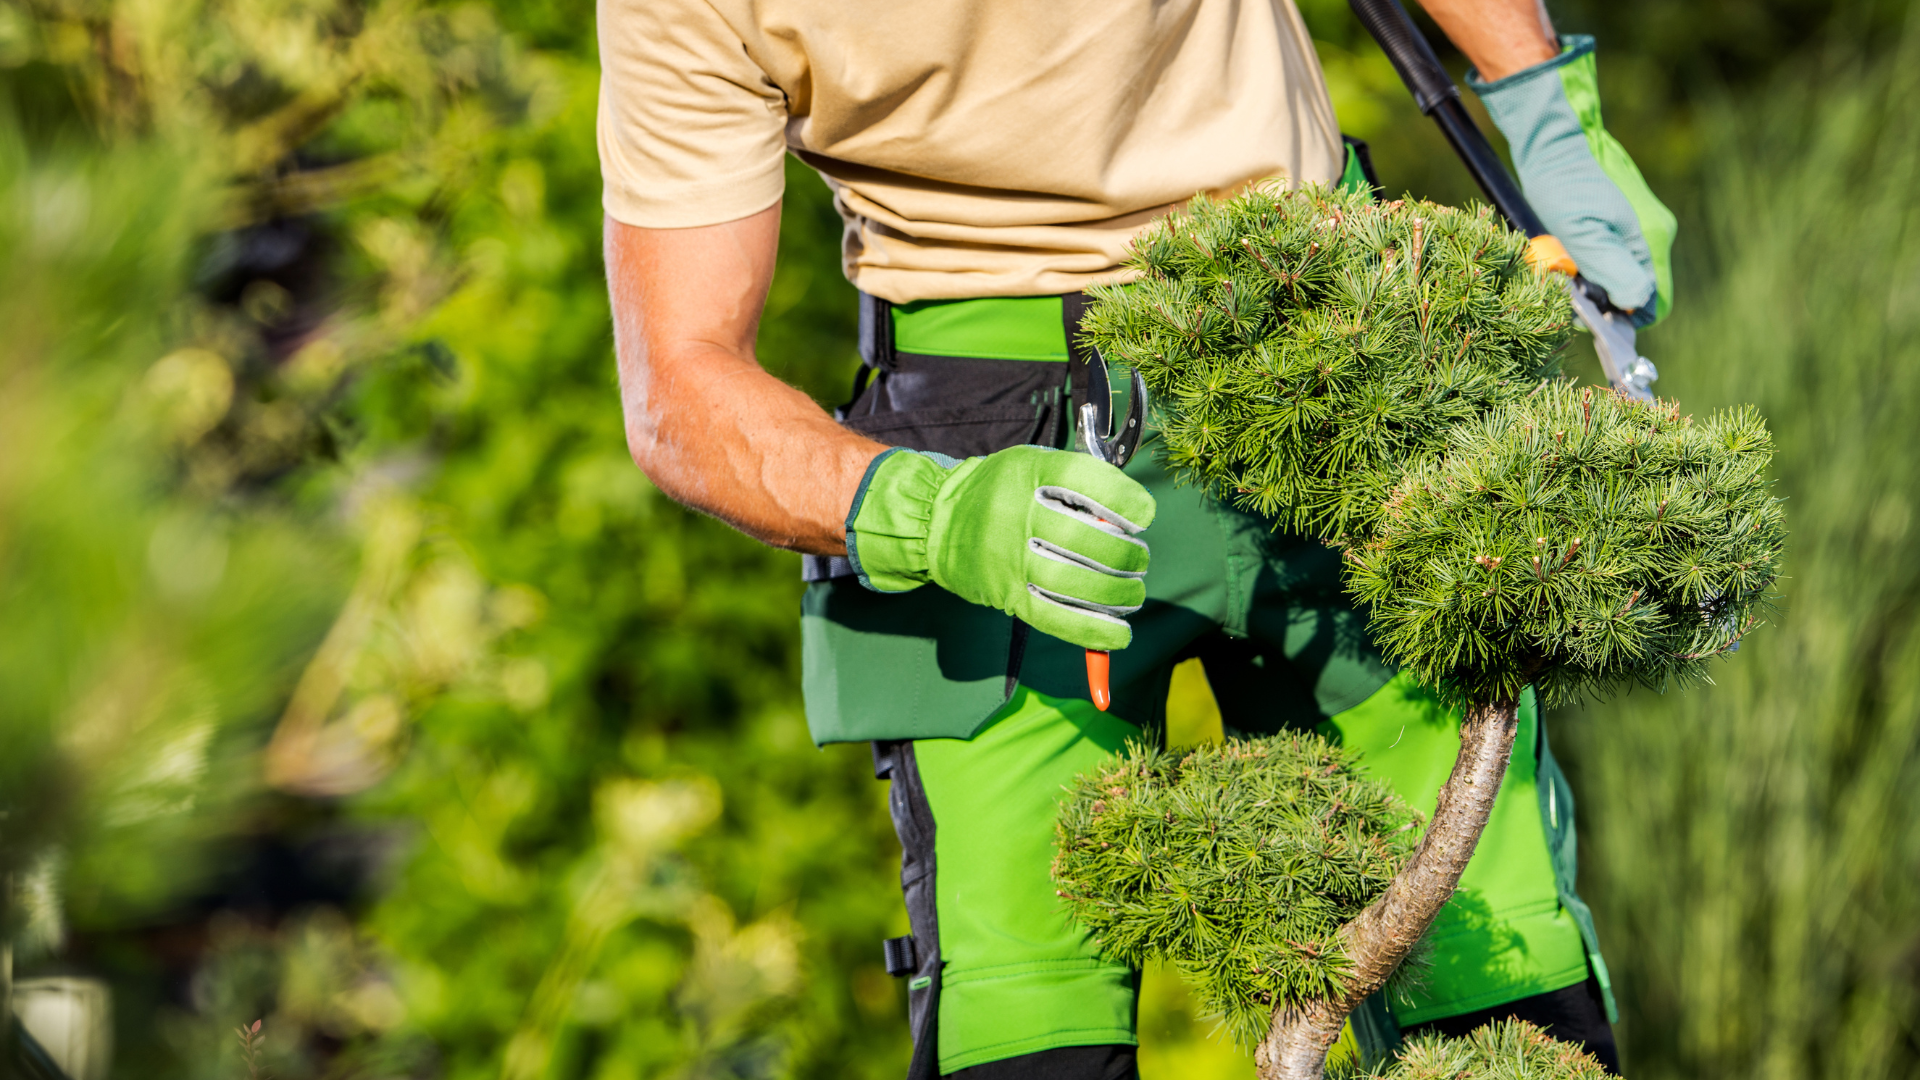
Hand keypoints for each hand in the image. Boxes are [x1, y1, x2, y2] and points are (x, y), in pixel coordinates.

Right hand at [846, 446, 1155, 650]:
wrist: (935, 521)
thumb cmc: (1000, 491)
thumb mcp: (1033, 465)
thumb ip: (1079, 483)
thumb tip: (1129, 522)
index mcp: (1027, 471)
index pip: (1086, 481)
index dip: (1125, 500)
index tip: (1143, 516)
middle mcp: (1016, 513)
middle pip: (1087, 539)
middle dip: (1127, 555)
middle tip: (1139, 560)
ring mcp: (1009, 558)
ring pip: (1076, 583)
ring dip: (1117, 593)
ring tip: (1133, 593)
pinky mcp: (1006, 595)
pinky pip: (1056, 619)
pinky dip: (1094, 631)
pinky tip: (1119, 634)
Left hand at [1468, 35, 1676, 323]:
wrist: (1554, 145)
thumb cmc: (1562, 188)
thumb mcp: (1581, 234)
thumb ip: (1611, 269)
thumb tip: (1636, 305)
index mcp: (1649, 241)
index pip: (1653, 303)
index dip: (1624, 319)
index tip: (1591, 319)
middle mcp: (1654, 234)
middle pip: (1638, 291)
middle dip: (1607, 301)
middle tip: (1570, 293)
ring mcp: (1641, 226)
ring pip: (1624, 274)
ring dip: (1596, 283)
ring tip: (1565, 271)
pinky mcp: (1625, 220)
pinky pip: (1615, 256)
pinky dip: (1593, 265)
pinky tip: (1569, 255)